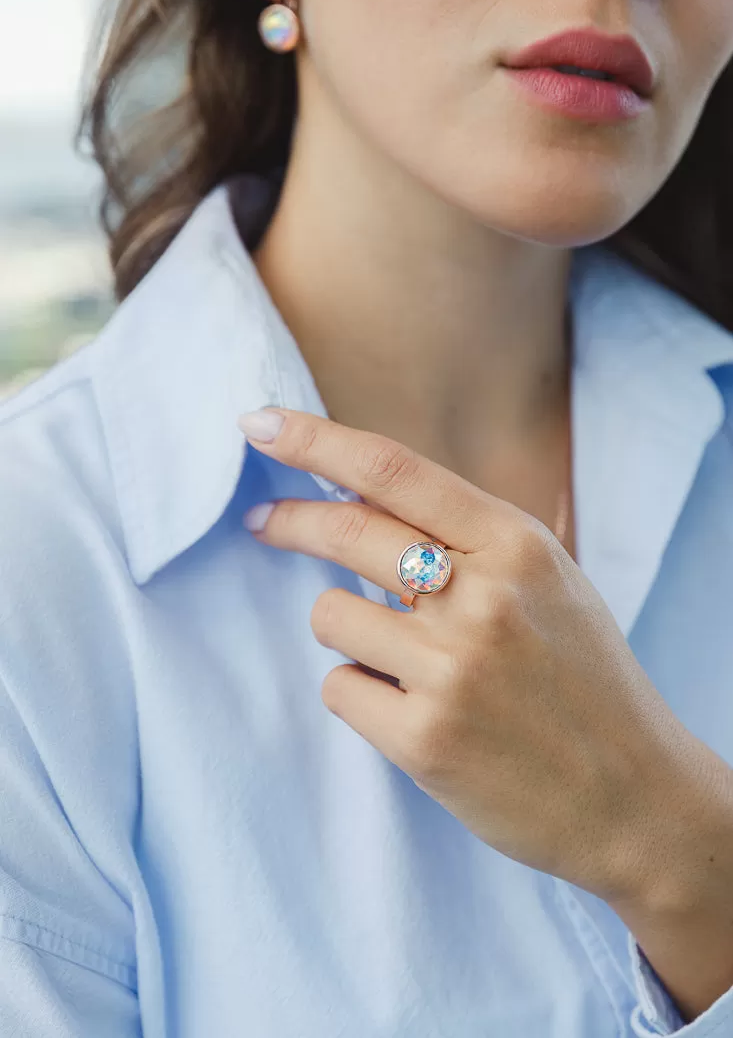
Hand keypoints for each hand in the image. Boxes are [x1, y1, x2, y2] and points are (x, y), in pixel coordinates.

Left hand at [237, 406, 708, 904]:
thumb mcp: (547, 582)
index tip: (259, 424)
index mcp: (516, 545)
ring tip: (408, 665)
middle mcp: (483, 597)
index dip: (315, 441)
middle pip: (346, 531)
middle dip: (289, 521)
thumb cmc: (583, 679)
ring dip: (350, 633)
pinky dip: (363, 695)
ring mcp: (451, 669)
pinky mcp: (424, 738)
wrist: (635, 798)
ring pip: (330, 615)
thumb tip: (363, 498)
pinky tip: (416, 713)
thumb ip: (468, 538)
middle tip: (263, 523)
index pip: (393, 470)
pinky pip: (340, 687)